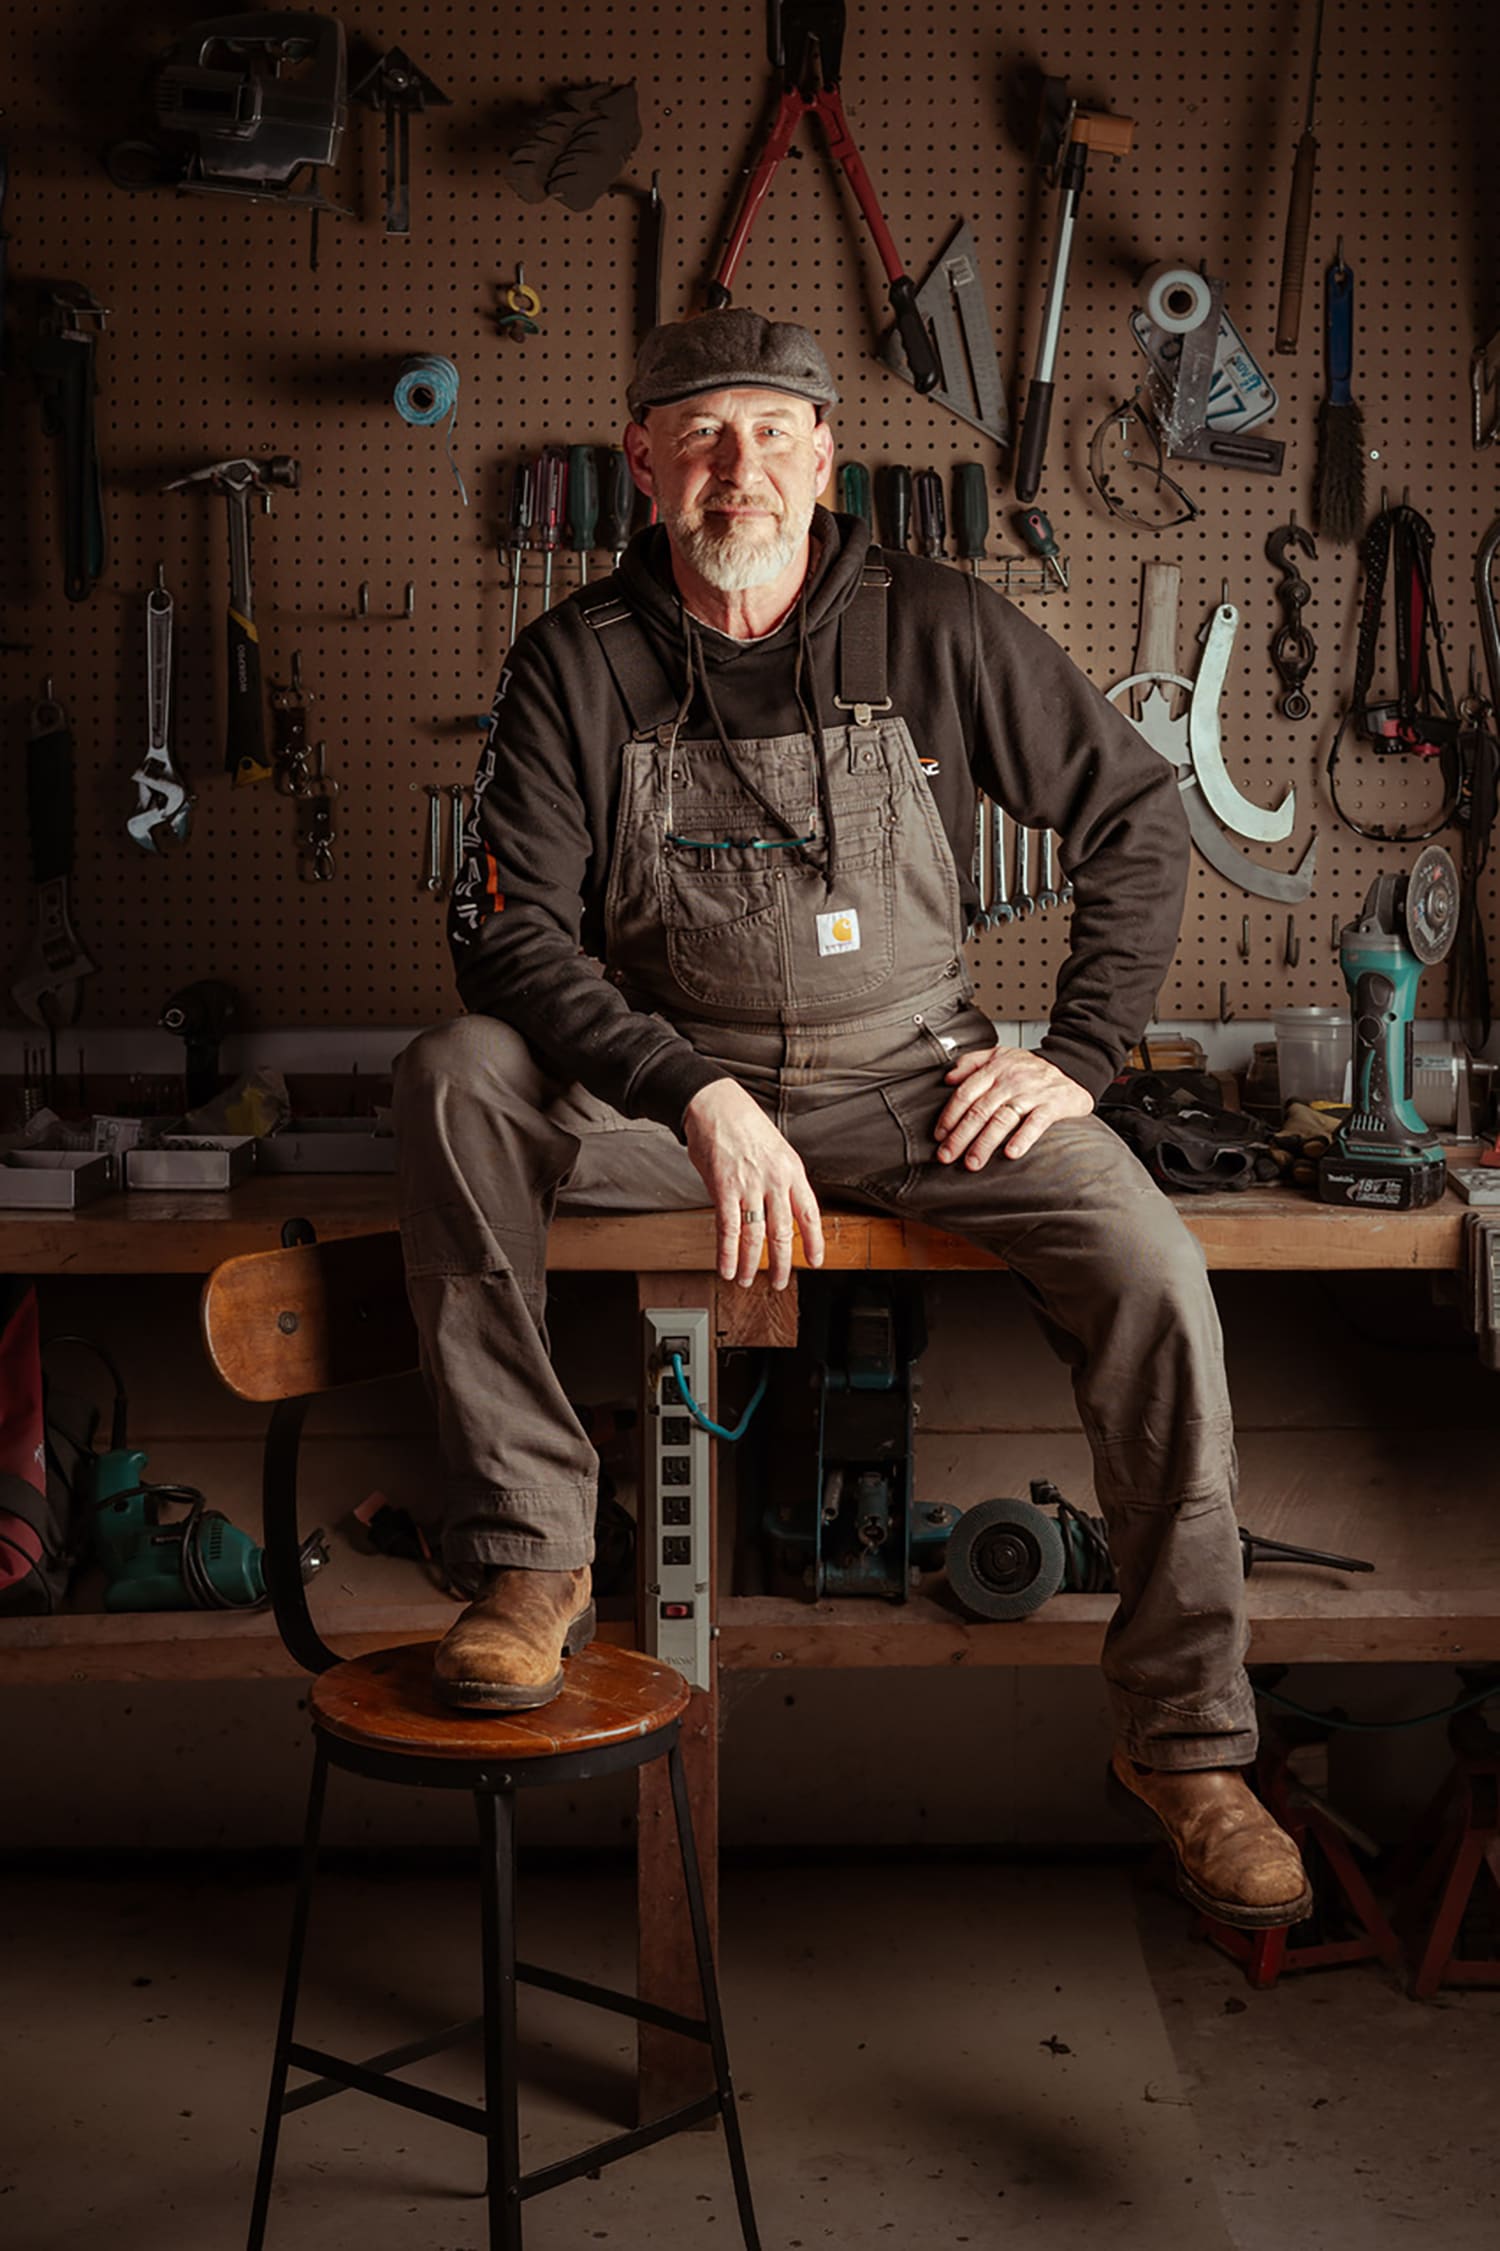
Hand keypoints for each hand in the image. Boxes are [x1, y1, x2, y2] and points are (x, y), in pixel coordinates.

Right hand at [683, 1079, 824, 1288]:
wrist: (715, 1104)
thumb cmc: (743, 1124)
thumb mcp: (777, 1149)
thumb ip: (782, 1179)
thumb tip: (783, 1209)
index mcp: (792, 1170)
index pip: (810, 1214)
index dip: (814, 1242)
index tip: (815, 1261)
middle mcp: (775, 1180)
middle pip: (782, 1232)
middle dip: (781, 1263)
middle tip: (779, 1282)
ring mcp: (750, 1185)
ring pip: (755, 1236)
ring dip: (751, 1264)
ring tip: (746, 1279)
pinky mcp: (723, 1188)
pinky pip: (728, 1229)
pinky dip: (727, 1254)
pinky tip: (726, 1268)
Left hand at [936, 1047, 1092, 1166]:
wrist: (1075, 1067)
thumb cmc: (1031, 1069)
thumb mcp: (1000, 1055)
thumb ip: (972, 1062)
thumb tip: (948, 1078)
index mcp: (995, 1069)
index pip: (966, 1093)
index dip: (950, 1115)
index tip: (939, 1135)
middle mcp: (1011, 1080)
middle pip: (980, 1110)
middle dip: (960, 1136)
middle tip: (947, 1156)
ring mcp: (1032, 1093)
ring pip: (1003, 1119)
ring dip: (985, 1143)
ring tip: (973, 1162)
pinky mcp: (1053, 1105)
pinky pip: (1036, 1123)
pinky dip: (1023, 1138)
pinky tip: (1011, 1154)